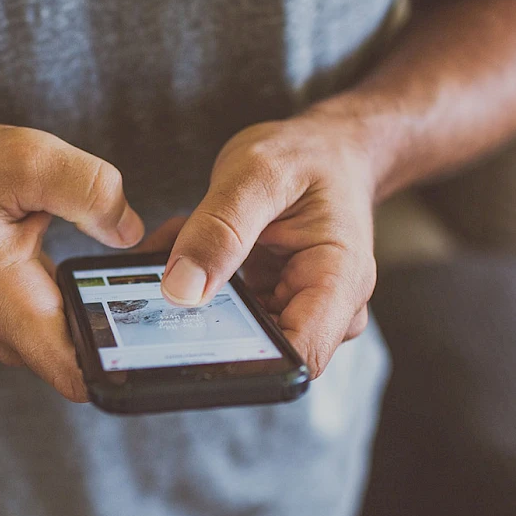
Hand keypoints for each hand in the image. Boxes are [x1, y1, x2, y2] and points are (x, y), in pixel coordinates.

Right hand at [0, 125, 143, 400]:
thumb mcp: (24, 162)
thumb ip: (87, 190)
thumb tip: (131, 230)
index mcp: (15, 311)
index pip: (85, 377)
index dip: (133, 364)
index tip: (163, 326)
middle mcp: (19, 335)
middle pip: (102, 357)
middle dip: (145, 323)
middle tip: (176, 270)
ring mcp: (23, 330)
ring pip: (93, 337)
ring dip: (128, 306)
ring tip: (163, 255)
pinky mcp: (29, 314)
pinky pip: (79, 318)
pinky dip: (107, 294)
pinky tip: (132, 257)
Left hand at [159, 117, 376, 376]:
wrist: (327, 151)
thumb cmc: (306, 157)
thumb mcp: (258, 176)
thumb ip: (220, 231)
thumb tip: (181, 292)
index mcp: (338, 283)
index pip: (296, 359)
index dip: (242, 364)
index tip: (187, 336)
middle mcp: (326, 309)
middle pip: (259, 354)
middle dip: (204, 316)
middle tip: (178, 258)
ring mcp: (298, 312)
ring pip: (230, 333)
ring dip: (197, 290)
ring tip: (190, 235)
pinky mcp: (272, 307)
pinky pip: (223, 312)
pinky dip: (198, 279)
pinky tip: (193, 241)